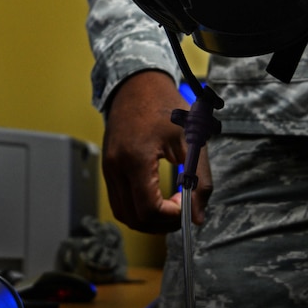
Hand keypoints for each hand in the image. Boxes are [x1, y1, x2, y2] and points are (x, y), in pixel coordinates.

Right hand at [102, 70, 212, 232]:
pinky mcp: (108, 169)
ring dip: (148, 219)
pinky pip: (119, 201)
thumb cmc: (166, 107)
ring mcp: (108, 169)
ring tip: (170, 205)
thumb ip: (199, 180)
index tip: (186, 205)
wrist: (138, 85)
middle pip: (134, 218)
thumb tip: (198, 217)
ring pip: (124, 214)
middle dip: (161, 223)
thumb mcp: (191, 140)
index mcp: (135, 158)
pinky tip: (157, 197)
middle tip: (181, 208)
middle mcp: (115, 167)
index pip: (148, 209)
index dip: (171, 217)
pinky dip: (138, 208)